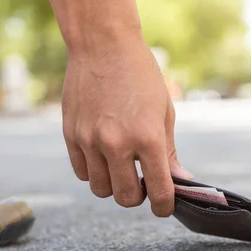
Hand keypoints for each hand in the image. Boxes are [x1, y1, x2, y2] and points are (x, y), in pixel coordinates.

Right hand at [62, 35, 192, 216]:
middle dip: (137, 196)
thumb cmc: (141, 75)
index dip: (164, 206)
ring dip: (113, 185)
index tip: (164, 207)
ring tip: (121, 166)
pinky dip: (94, 171)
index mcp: (147, 137)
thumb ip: (169, 151)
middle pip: (125, 198)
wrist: (103, 43)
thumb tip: (180, 181)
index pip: (159, 191)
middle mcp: (117, 143)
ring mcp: (89, 140)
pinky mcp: (70, 134)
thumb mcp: (164, 111)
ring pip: (100, 189)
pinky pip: (81, 171)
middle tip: (142, 182)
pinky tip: (103, 155)